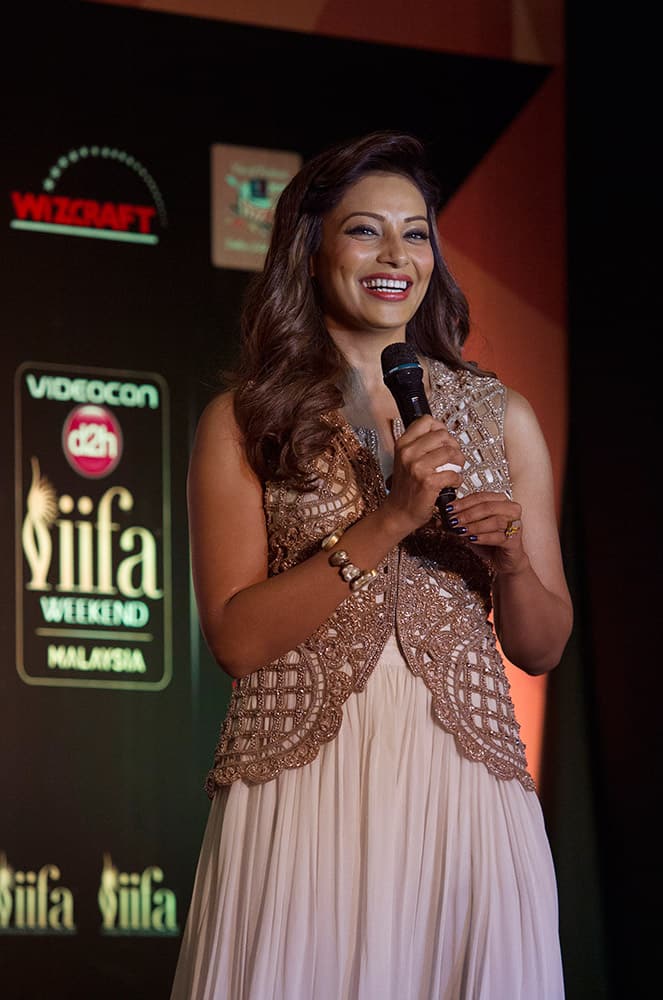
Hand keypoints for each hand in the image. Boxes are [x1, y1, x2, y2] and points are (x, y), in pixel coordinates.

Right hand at [384, 416, 465, 533]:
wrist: (398, 512)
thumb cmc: (405, 487)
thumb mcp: (405, 460)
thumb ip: (420, 444)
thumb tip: (442, 432)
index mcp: (402, 444)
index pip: (427, 421)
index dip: (440, 429)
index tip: (443, 441)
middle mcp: (408, 453)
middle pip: (442, 434)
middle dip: (453, 446)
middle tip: (453, 458)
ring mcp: (417, 467)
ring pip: (451, 452)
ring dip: (459, 462)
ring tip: (454, 470)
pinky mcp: (428, 482)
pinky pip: (454, 473)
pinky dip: (457, 480)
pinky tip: (451, 483)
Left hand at [444, 491, 528, 574]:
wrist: (505, 560)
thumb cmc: (490, 541)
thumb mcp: (472, 529)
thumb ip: (460, 522)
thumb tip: (442, 519)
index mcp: (500, 501)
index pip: (481, 496)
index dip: (464, 502)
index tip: (450, 508)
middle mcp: (510, 510)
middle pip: (488, 506)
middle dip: (468, 514)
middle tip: (454, 520)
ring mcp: (515, 524)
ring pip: (495, 521)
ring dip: (475, 526)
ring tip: (461, 531)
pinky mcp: (514, 540)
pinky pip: (499, 537)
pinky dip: (484, 537)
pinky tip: (473, 539)